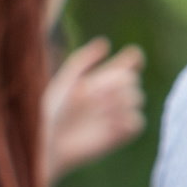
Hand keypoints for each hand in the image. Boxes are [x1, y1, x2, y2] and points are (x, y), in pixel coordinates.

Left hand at [43, 39, 146, 178]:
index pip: (131, 62)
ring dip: (119, 101)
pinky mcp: (120, 135)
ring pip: (137, 98)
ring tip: (97, 109)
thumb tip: (106, 43)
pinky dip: (126, 119)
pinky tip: (107, 123)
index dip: (133, 59)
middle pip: (133, 79)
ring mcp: (118, 115)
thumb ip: (82, 60)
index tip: (126, 62)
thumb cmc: (52, 111)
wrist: (48, 143)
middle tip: (92, 94)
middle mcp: (114, 95)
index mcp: (103, 78)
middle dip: (115, 84)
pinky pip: (138, 122)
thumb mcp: (64, 81)